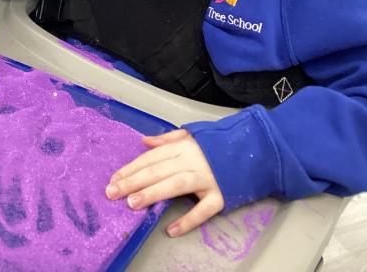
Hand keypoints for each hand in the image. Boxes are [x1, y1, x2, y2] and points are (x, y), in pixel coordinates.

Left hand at [105, 129, 223, 237]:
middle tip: (112, 192)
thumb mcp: (193, 135)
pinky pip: (203, 210)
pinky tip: (171, 230)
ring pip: (176, 185)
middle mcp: (193, 160)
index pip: (152, 157)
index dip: (132, 168)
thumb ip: (167, 139)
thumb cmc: (219, 145)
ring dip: (153, 194)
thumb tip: (144, 141)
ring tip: (133, 203)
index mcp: (184, 146)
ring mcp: (207, 178)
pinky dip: (188, 220)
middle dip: (133, 181)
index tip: (114, 178)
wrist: (254, 150)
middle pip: (158, 170)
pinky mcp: (221, 195)